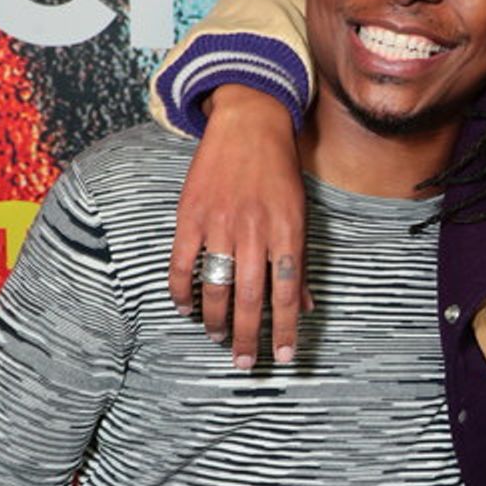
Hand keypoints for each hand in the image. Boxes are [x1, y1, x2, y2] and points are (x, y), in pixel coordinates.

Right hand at [168, 86, 308, 369]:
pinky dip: (181, 291)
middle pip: (250, 297)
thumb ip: (298, 260)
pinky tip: (185, 308)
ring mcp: (220, 223)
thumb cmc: (279, 173)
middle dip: (247, 335)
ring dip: (215, 319)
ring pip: (215, 285)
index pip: (287, 292)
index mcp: (286, 232)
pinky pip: (182, 263)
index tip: (281, 357)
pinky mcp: (191, 215)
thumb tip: (304, 306)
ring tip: (217, 337)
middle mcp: (254, 231)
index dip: (284, 329)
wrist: (249, 123)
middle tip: (244, 362)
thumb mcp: (299, 213)